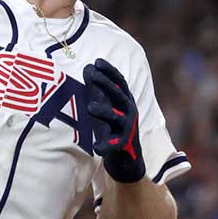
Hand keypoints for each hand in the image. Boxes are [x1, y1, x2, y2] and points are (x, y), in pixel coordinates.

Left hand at [82, 59, 144, 183]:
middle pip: (119, 96)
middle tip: (91, 75)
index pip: (119, 82)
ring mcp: (127, 129)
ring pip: (117, 118)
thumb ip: (98, 89)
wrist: (127, 157)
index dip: (109, 71)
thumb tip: (88, 67)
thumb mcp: (107, 105)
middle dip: (106, 84)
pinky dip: (105, 146)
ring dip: (104, 111)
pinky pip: (113, 145)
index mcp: (125, 101)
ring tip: (89, 107)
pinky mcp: (123, 145)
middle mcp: (129, 112)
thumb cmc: (112, 127)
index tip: (97, 62)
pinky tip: (96, 148)